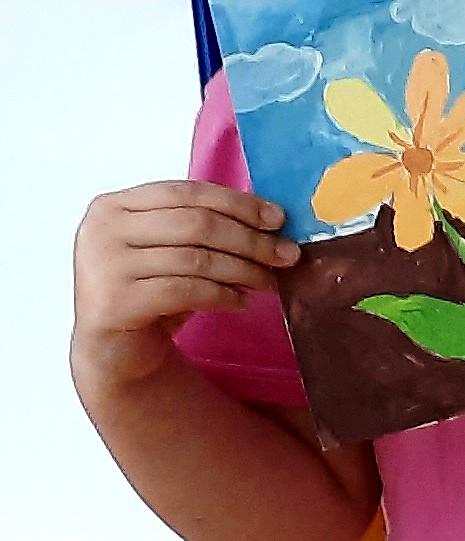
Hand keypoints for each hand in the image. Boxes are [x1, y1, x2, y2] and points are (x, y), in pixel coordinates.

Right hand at [73, 179, 295, 392]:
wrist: (112, 348)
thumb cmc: (148, 291)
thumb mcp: (170, 250)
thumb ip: (202, 227)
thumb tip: (272, 220)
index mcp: (114, 206)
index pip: (187, 193)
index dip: (238, 203)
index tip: (278, 219)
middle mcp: (102, 231)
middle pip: (196, 224)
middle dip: (250, 239)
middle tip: (287, 254)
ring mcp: (103, 266)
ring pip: (195, 259)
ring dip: (243, 270)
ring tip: (269, 281)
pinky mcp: (115, 302)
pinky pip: (186, 291)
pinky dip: (223, 296)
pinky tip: (243, 303)